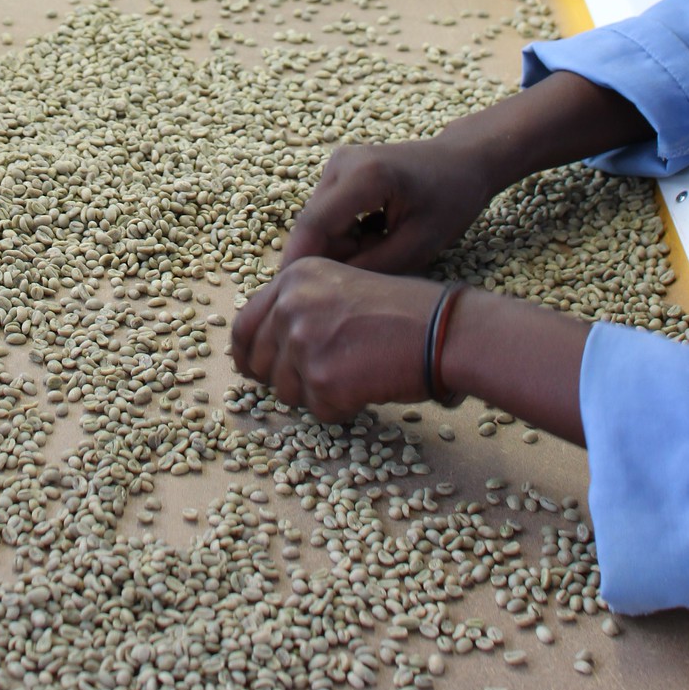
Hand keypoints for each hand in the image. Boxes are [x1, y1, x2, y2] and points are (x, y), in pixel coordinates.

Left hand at [231, 259, 440, 423]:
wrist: (443, 330)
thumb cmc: (403, 311)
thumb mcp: (341, 289)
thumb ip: (300, 310)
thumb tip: (264, 351)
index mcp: (294, 278)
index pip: (246, 324)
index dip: (247, 354)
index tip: (252, 370)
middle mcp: (291, 305)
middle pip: (260, 362)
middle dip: (283, 379)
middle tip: (318, 381)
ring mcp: (303, 342)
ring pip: (286, 392)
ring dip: (316, 394)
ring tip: (355, 374)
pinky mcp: (322, 379)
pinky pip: (318, 411)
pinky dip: (341, 408)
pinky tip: (368, 386)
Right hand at [282, 140, 497, 275]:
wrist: (463, 161)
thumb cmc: (452, 200)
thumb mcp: (419, 245)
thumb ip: (372, 268)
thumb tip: (329, 288)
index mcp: (364, 176)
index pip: (314, 225)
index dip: (299, 261)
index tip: (294, 296)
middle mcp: (343, 163)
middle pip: (314, 225)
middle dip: (330, 256)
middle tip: (368, 273)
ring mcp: (339, 163)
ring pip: (320, 222)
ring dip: (341, 246)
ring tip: (382, 249)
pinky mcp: (340, 169)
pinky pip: (329, 213)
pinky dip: (347, 233)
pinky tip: (377, 235)